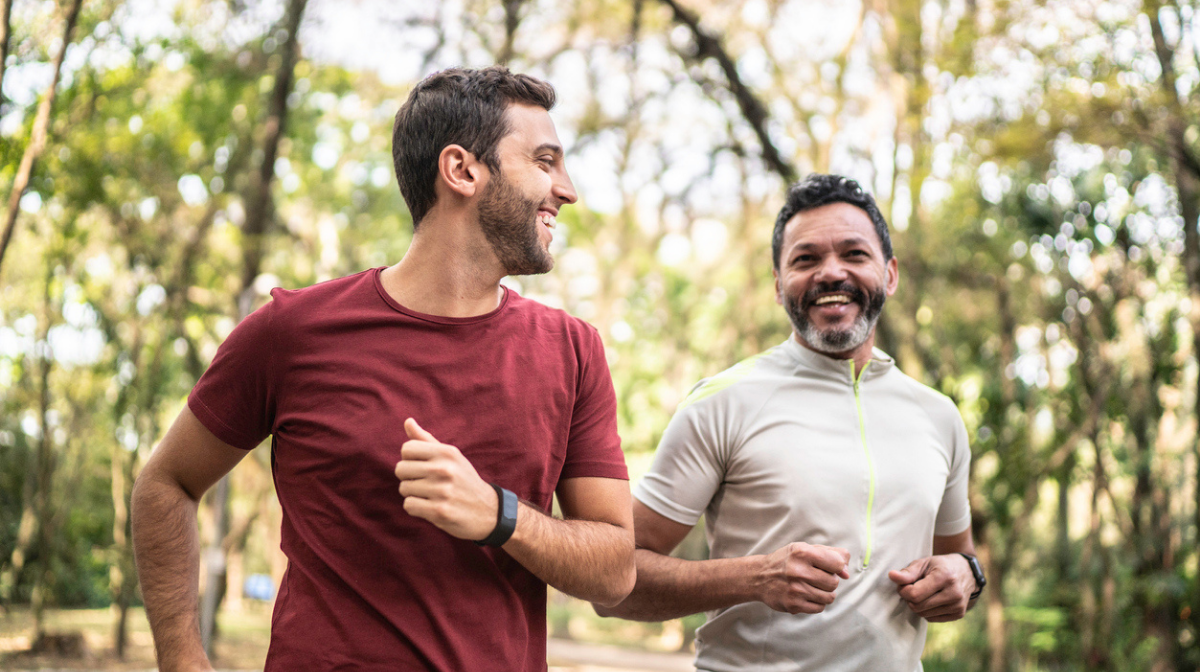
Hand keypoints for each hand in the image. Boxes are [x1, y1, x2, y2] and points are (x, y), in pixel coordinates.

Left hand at [393, 418, 498, 540]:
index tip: (421, 466)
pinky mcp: (439, 511)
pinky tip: (430, 506)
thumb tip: (408, 421)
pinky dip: (415, 508)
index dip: (409, 459)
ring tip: (430, 495)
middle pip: (401, 469)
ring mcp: (442, 491)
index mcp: (447, 452)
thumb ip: (427, 440)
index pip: (407, 449)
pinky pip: (409, 505)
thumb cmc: (463, 480)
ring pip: (404, 488)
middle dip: (408, 477)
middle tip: (424, 483)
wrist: (487, 510)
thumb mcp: (451, 457)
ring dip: (412, 494)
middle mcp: (444, 469)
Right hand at [757, 542, 850, 613]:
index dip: (838, 567)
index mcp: (802, 552)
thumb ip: (831, 554)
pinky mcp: (793, 605)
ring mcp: (796, 589)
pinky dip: (817, 603)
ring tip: (813, 586)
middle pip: (833, 582)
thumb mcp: (805, 549)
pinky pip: (820, 608)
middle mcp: (798, 571)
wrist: (760, 577)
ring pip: (829, 597)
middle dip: (829, 581)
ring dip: (825, 593)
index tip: (830, 567)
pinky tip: (807, 595)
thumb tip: (847, 573)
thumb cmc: (787, 560)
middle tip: (817, 577)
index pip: (837, 563)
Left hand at [887, 554, 974, 621]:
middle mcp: (954, 593)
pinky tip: (932, 600)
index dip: (903, 590)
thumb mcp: (923, 563)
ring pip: (923, 615)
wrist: (966, 572)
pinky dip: (926, 611)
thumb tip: (891, 576)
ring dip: (917, 605)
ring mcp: (958, 605)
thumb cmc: (940, 566)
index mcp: (944, 577)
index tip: (904, 584)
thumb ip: (907, 572)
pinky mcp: (959, 614)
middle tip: (912, 588)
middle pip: (917, 606)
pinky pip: (931, 619)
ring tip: (923, 593)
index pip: (914, 594)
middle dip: (909, 598)